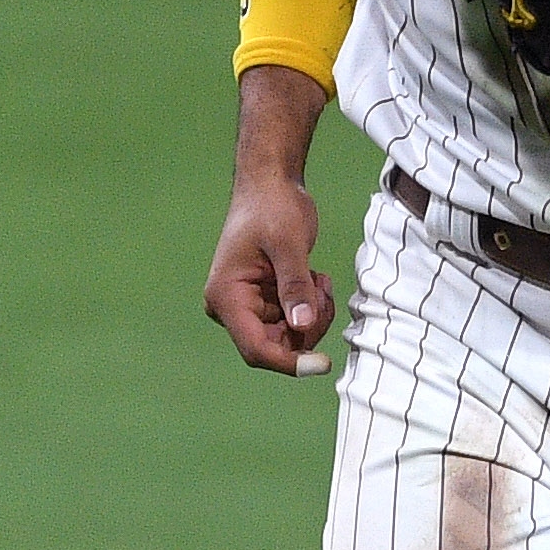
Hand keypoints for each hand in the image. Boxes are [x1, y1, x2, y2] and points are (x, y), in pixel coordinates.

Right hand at [204, 174, 336, 375]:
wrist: (269, 185)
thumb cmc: (273, 207)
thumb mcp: (289, 244)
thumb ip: (295, 286)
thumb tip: (304, 327)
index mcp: (226, 296)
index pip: (256, 349)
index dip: (289, 363)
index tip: (324, 365)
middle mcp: (230, 307)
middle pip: (275, 346)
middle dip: (308, 328)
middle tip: (324, 290)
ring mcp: (246, 306)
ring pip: (288, 336)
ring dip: (313, 314)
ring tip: (319, 279)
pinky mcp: (262, 302)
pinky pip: (292, 322)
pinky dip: (310, 306)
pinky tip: (314, 277)